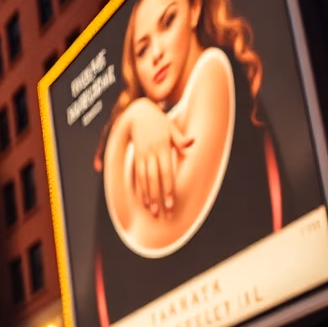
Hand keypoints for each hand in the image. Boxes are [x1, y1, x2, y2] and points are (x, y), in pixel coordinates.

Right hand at [124, 99, 193, 217]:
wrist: (137, 114)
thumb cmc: (158, 121)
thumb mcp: (171, 127)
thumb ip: (180, 138)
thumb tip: (192, 143)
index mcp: (162, 147)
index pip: (166, 172)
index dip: (168, 188)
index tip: (171, 202)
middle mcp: (150, 153)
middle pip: (153, 179)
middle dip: (158, 196)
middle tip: (161, 211)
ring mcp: (141, 156)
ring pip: (144, 179)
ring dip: (148, 196)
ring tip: (152, 210)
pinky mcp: (135, 157)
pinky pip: (136, 176)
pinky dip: (140, 188)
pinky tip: (143, 199)